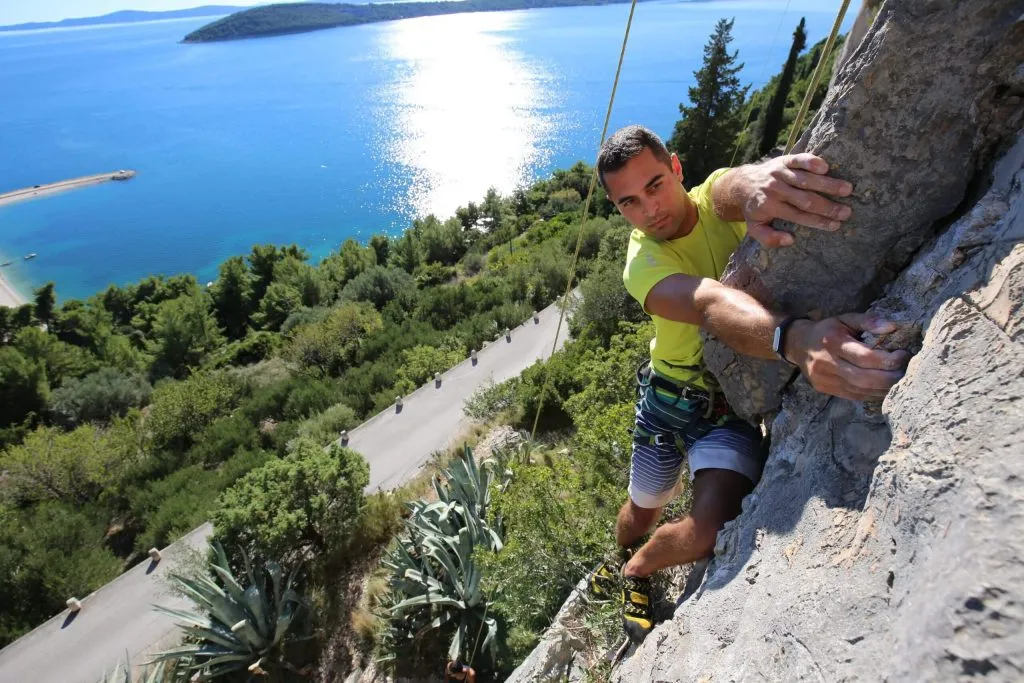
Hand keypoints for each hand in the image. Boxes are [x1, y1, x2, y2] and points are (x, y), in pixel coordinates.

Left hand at [741, 154, 853, 247]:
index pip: (798, 215)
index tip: (835, 225)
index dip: (818, 221)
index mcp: (769, 206)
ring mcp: (779, 173)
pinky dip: (811, 162)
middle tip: (847, 212)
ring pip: (806, 180)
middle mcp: (775, 189)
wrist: (742, 184)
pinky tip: (826, 167)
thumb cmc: (754, 208)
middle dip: (827, 207)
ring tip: (847, 190)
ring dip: (827, 184)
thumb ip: (769, 238)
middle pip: (805, 199)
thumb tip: (790, 240)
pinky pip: (798, 160)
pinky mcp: (784, 160)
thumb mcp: (755, 228)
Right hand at [785, 314, 911, 400]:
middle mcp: (828, 364)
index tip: (903, 354)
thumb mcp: (845, 318)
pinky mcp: (827, 390)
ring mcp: (826, 380)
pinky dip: (874, 393)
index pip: (866, 357)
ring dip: (885, 387)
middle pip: (866, 378)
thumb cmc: (827, 330)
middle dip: (891, 377)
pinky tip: (884, 386)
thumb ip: (868, 321)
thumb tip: (892, 327)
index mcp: (833, 342)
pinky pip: (856, 396)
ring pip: (863, 390)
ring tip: (899, 378)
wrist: (798, 345)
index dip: (889, 359)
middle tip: (906, 370)